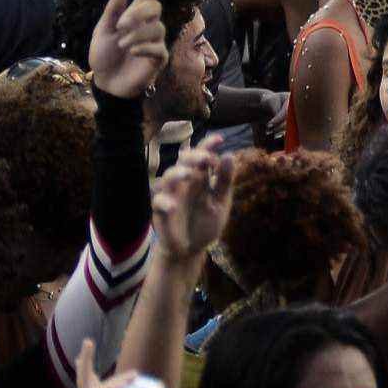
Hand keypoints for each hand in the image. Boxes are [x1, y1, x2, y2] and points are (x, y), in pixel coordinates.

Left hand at [86, 0, 170, 100]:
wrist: (105, 82)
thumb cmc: (103, 56)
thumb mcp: (102, 32)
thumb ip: (112, 12)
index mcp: (133, 18)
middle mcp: (147, 27)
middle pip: (155, 8)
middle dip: (139, 12)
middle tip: (121, 23)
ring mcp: (154, 43)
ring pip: (157, 28)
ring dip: (137, 34)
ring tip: (122, 44)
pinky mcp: (158, 60)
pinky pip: (158, 48)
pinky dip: (144, 47)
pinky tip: (132, 51)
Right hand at [152, 140, 233, 258]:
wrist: (191, 249)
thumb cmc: (205, 222)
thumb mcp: (220, 202)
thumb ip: (224, 181)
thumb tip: (229, 155)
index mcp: (201, 177)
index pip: (203, 156)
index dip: (209, 145)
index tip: (220, 139)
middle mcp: (184, 181)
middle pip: (184, 161)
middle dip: (193, 157)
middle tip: (206, 158)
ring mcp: (171, 194)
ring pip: (168, 177)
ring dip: (178, 174)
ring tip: (188, 174)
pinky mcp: (160, 210)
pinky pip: (159, 202)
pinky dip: (165, 202)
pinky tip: (173, 206)